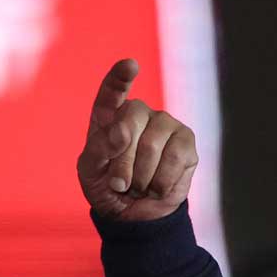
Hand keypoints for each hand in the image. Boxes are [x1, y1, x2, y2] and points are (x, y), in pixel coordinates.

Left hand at [77, 59, 198, 220]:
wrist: (131, 211)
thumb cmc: (104, 184)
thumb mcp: (90, 170)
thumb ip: (99, 148)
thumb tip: (123, 132)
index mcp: (109, 114)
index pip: (112, 90)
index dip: (120, 77)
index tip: (130, 65)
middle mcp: (139, 113)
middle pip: (130, 121)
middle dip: (122, 160)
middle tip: (118, 183)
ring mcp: (165, 124)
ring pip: (152, 146)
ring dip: (140, 177)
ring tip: (136, 185)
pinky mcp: (186, 142)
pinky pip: (175, 160)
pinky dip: (160, 183)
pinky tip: (155, 187)